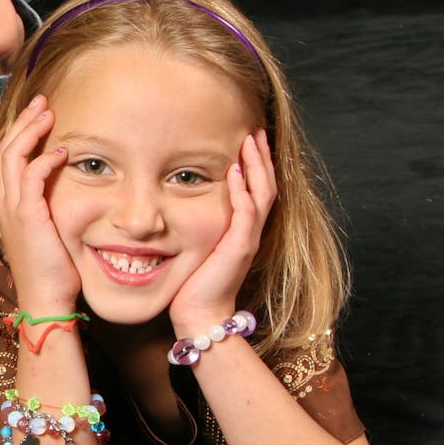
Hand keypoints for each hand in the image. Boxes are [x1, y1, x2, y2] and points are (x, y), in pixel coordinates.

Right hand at [0, 96, 80, 312]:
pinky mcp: (27, 216)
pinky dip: (44, 159)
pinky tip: (62, 151)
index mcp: (8, 203)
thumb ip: (50, 207)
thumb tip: (67, 189)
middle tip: (42, 101)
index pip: (8, 157)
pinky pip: (31, 176)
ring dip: (31, 131)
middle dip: (24, 121)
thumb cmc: (53, 270)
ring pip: (13, 155)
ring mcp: (12, 208)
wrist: (45, 298)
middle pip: (5, 148)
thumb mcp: (48, 231)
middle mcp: (4, 201)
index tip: (39, 114)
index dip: (21, 132)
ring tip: (48, 112)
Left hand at [170, 130, 276, 328]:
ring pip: (261, 195)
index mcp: (241, 230)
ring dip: (256, 166)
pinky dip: (241, 192)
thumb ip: (196, 225)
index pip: (255, 189)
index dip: (255, 164)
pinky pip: (245, 215)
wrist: (199, 313)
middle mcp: (249, 232)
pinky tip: (233, 173)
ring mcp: (247, 239)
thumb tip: (177, 204)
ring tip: (251, 141)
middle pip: (265, 185)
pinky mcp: (238, 249)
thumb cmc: (192, 283)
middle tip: (256, 130)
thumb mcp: (196, 246)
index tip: (249, 138)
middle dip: (261, 157)